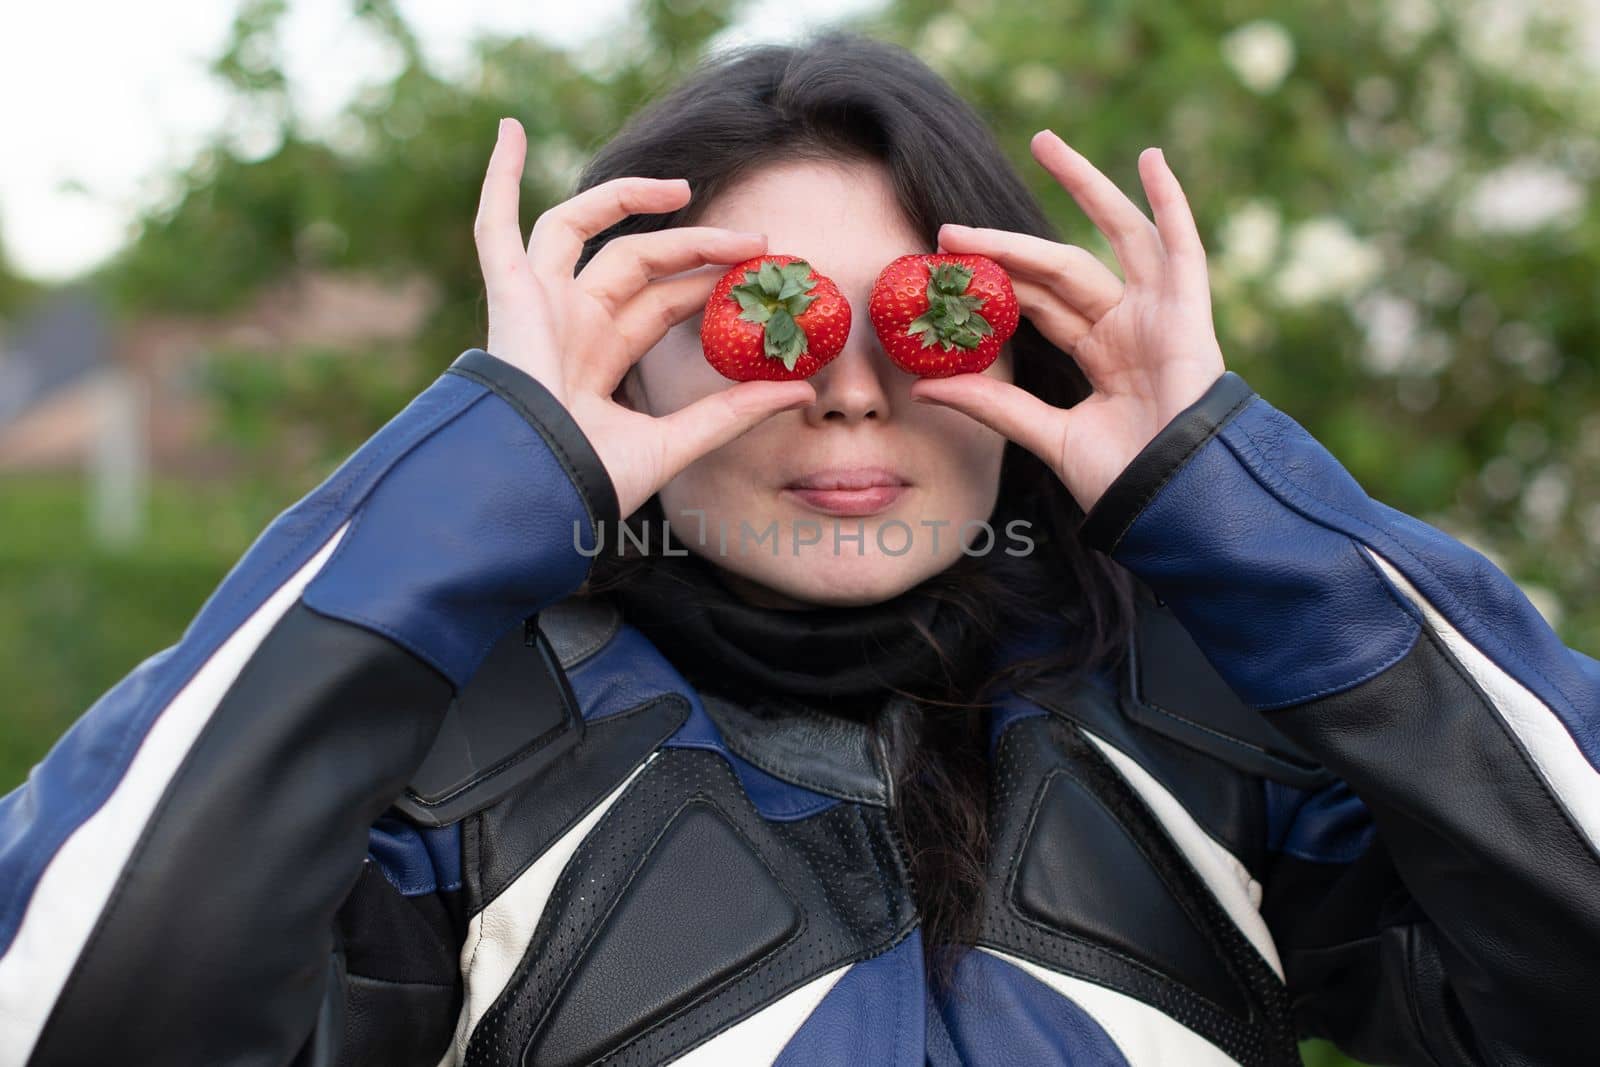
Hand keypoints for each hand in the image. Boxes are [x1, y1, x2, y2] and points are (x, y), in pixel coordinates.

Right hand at [475, 117, 816, 518]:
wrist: (535, 492)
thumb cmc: (589, 480)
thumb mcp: (673, 443)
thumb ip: (732, 414)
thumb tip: (801, 392)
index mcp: (601, 360)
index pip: (661, 302)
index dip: (707, 281)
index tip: (760, 270)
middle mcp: (570, 325)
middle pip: (637, 263)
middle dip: (696, 247)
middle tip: (755, 241)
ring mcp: (539, 305)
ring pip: (582, 229)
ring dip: (627, 199)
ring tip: (682, 188)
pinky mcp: (509, 294)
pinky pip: (494, 225)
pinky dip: (498, 177)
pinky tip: (510, 131)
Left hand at [909, 130, 1226, 513]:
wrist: (1175, 502)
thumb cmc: (1123, 481)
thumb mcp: (1046, 437)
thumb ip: (995, 406)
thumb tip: (927, 390)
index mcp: (1098, 355)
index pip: (1036, 303)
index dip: (993, 282)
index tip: (941, 266)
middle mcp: (1126, 327)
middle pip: (1060, 265)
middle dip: (1008, 243)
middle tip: (951, 226)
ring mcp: (1158, 315)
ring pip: (1114, 237)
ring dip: (1083, 187)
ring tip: (1044, 143)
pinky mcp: (1189, 312)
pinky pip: (1182, 246)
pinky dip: (1171, 202)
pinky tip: (1150, 160)